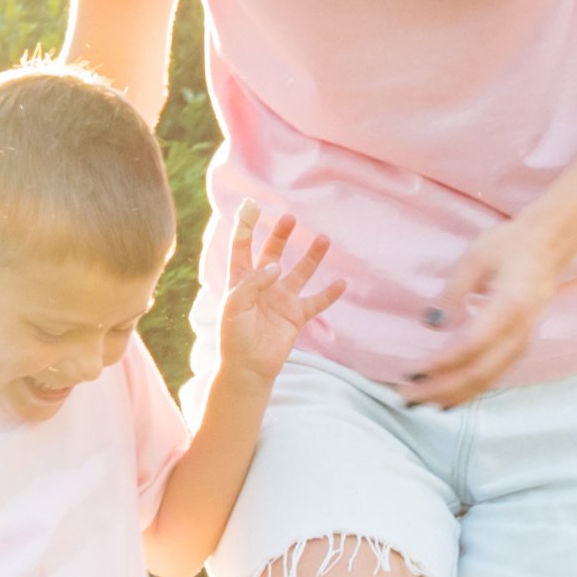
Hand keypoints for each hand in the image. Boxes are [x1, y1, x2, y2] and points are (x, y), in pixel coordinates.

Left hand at [203, 207, 347, 393]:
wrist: (248, 368)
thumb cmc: (234, 337)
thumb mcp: (235, 305)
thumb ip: (253, 282)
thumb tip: (276, 265)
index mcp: (241, 280)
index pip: (242, 248)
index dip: (246, 228)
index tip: (251, 208)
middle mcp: (263, 286)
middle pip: (273, 253)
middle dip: (281, 235)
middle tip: (290, 218)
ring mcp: (282, 300)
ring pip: (300, 272)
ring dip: (312, 256)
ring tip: (324, 239)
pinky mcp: (296, 316)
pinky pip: (317, 301)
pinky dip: (330, 293)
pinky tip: (342, 282)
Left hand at [399, 221, 564, 407]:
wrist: (550, 246)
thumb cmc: (510, 245)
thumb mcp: (475, 258)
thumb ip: (452, 293)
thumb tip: (430, 324)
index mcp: (510, 306)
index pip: (472, 346)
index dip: (441, 364)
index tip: (411, 372)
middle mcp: (520, 331)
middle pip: (479, 372)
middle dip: (440, 389)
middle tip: (405, 395)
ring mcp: (523, 342)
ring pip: (486, 380)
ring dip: (452, 395)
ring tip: (419, 402)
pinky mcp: (520, 347)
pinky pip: (493, 376)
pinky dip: (467, 390)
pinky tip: (445, 397)